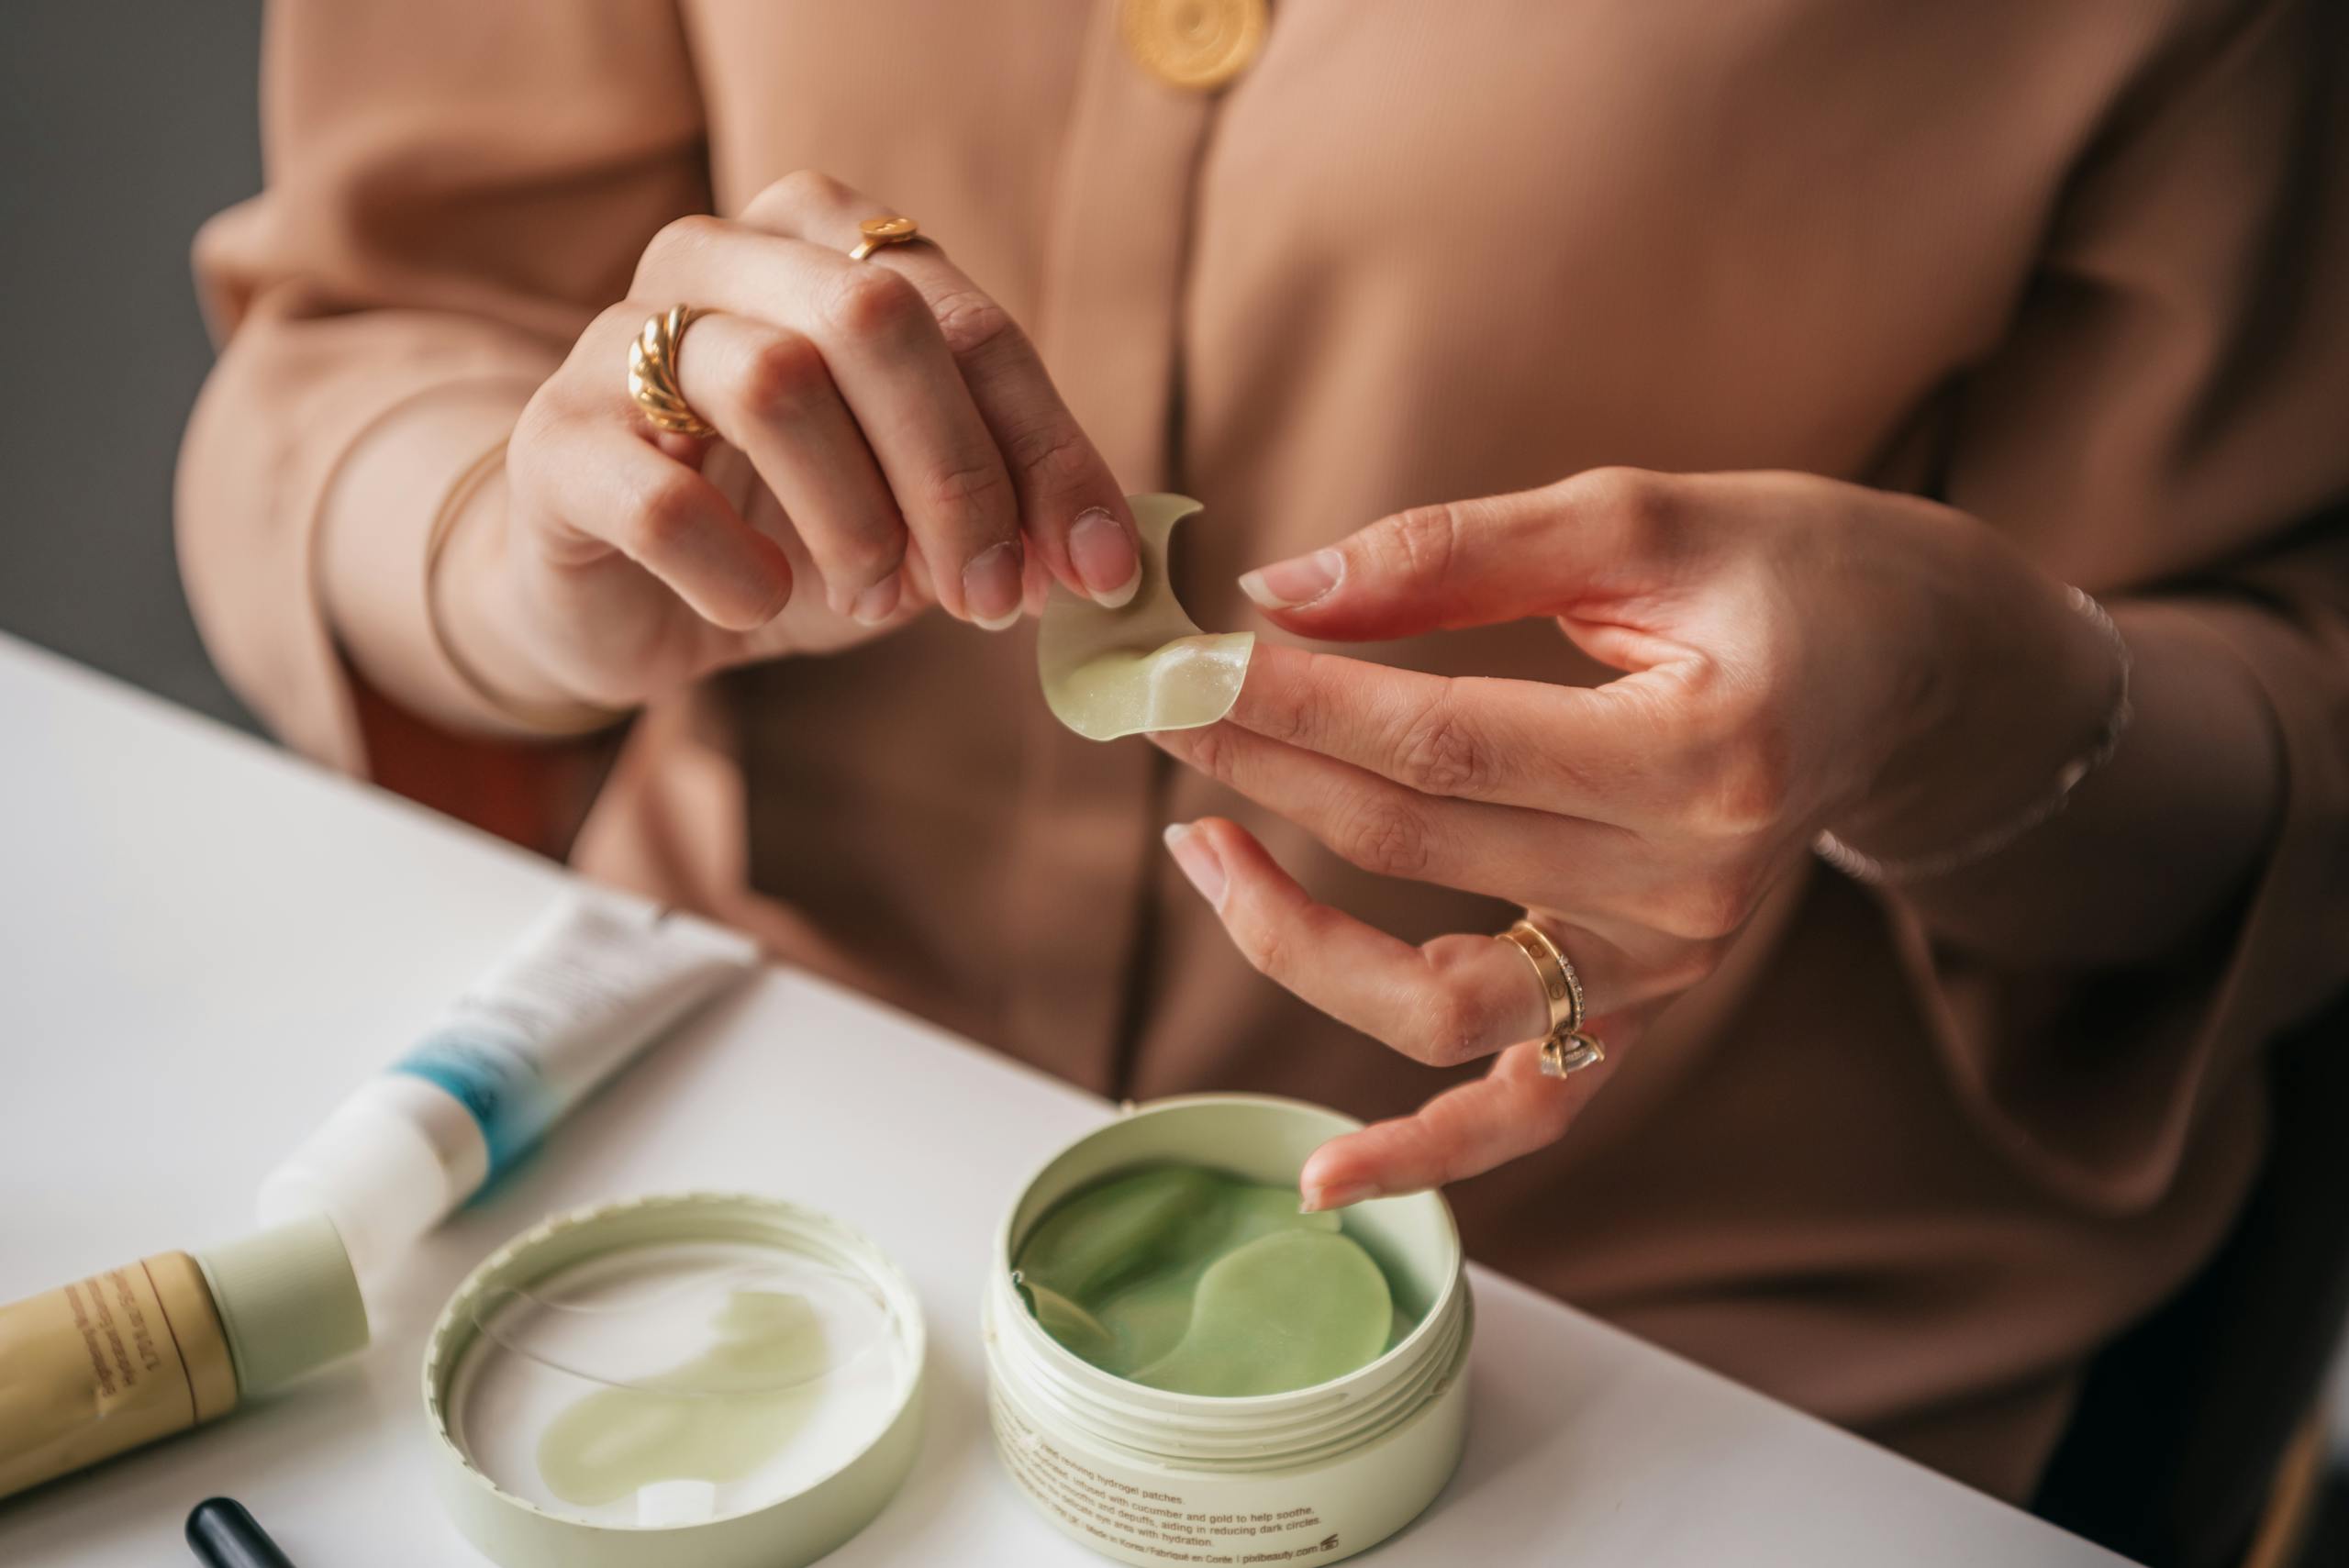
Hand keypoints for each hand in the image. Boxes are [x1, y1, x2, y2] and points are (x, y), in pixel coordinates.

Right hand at [446, 171, 1142, 711]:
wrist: (618, 592)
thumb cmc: (787, 527)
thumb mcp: (915, 509)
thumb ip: (1005, 505)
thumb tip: (1109, 560)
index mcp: (826, 241)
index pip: (970, 323)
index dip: (1048, 452)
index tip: (1100, 571)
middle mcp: (720, 257)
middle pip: (875, 321)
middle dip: (960, 477)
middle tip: (992, 601)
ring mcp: (618, 338)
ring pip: (774, 384)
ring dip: (857, 522)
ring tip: (877, 601)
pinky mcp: (554, 442)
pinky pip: (662, 499)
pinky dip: (740, 571)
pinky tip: (760, 604)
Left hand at [1152, 467, 2118, 1207]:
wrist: (1908, 668)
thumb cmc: (1782, 569)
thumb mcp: (1634, 518)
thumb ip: (1453, 554)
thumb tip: (1277, 593)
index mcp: (1705, 752)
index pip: (1442, 746)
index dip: (1292, 704)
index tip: (1179, 659)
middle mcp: (1691, 889)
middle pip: (1415, 848)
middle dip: (1260, 768)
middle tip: (1152, 701)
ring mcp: (1668, 971)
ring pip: (1437, 1002)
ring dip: (1289, 937)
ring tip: (1193, 843)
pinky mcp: (1643, 1009)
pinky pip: (1526, 1109)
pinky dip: (1425, 1152)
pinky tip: (1320, 1176)